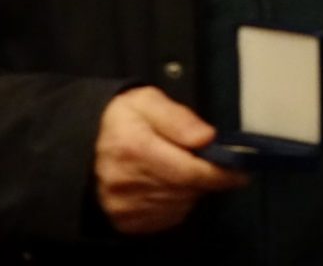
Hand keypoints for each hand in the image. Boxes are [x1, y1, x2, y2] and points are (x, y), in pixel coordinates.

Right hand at [93, 86, 248, 234]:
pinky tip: (166, 185)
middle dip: (205, 177)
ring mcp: (123, 205)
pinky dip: (176, 203)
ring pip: (180, 205)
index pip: (188, 171)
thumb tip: (207, 138)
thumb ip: (179, 118)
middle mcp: (125, 181)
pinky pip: (167, 218)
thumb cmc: (121, 120)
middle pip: (187, 190)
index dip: (219, 173)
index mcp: (133, 147)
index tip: (240, 171)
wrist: (82, 145)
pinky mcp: (123, 221)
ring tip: (178, 168)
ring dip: (190, 190)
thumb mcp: (148, 101)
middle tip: (205, 161)